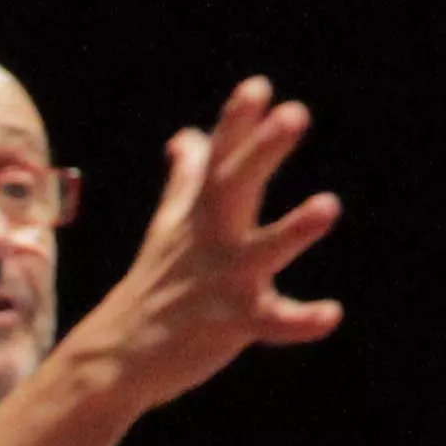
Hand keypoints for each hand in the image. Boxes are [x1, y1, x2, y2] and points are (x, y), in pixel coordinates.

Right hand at [58, 76, 344, 415]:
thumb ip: (187, 179)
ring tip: (328, 206)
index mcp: (199, 214)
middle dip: (261, 151)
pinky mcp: (229, 325)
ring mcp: (218, 282)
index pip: (219, 159)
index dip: (237, 122)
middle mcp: (208, 240)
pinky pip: (268, 323)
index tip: (257, 86)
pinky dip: (298, 321)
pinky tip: (330, 314)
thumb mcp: (169, 225)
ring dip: (292, 230)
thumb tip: (186, 135)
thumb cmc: (153, 288)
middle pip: (234, 187)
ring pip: (260, 252)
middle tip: (293, 114)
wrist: (114, 360)